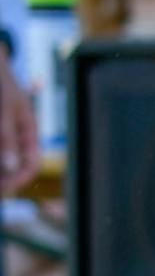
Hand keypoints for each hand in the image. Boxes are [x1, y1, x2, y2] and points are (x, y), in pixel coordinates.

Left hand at [0, 52, 40, 193]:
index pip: (31, 165)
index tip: (6, 189)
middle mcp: (17, 139)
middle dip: (5, 180)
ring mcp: (4, 138)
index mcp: (29, 135)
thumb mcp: (5, 111)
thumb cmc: (2, 86)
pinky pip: (0, 150)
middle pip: (15, 167)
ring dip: (0, 172)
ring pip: (3, 161)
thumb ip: (7, 138)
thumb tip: (10, 167)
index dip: (20, 179)